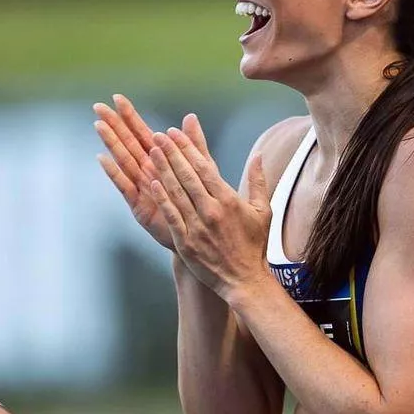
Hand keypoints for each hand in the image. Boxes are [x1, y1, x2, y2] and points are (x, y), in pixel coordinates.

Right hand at [94, 95, 210, 251]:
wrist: (203, 236)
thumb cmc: (201, 203)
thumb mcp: (202, 170)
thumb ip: (194, 145)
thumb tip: (190, 116)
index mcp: (162, 162)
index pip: (143, 134)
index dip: (131, 117)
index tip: (117, 98)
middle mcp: (148, 172)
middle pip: (128, 144)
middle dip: (114, 125)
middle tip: (98, 106)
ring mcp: (142, 188)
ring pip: (124, 161)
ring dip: (111, 144)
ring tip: (99, 126)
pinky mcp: (139, 206)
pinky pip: (126, 187)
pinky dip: (115, 173)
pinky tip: (103, 159)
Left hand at [148, 121, 271, 300]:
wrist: (244, 279)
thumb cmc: (254, 245)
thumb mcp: (262, 211)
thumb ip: (258, 181)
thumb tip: (259, 156)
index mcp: (229, 200)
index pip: (204, 167)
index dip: (188, 148)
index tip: (175, 133)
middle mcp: (212, 211)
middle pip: (187, 175)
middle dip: (171, 153)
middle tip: (158, 135)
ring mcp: (197, 227)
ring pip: (176, 192)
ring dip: (162, 169)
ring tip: (151, 151)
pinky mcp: (186, 242)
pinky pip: (171, 215)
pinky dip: (161, 198)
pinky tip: (151, 182)